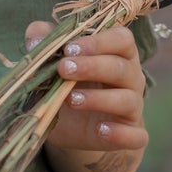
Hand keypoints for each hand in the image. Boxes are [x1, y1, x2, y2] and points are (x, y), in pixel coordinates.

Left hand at [26, 20, 148, 158]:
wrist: (73, 126)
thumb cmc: (68, 84)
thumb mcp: (54, 63)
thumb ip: (47, 44)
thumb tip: (36, 36)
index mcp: (117, 53)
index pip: (121, 39)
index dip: (98, 42)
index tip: (69, 49)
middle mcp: (131, 77)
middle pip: (121, 67)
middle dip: (92, 67)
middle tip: (63, 69)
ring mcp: (133, 106)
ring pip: (127, 100)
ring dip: (100, 99)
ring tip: (72, 99)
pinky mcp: (131, 133)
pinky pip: (136, 135)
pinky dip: (121, 133)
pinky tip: (101, 130)